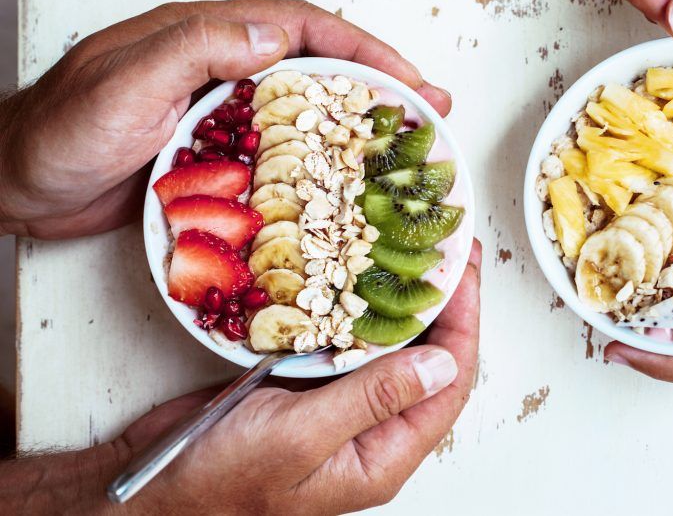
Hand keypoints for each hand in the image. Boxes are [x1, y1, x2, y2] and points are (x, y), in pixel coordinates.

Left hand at [0, 0, 451, 238]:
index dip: (363, 49)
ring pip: (303, 109)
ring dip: (355, 125)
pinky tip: (340, 187)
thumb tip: (272, 35)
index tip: (409, 78)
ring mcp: (218, 111)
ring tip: (400, 150)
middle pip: (316, 64)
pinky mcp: (212, 152)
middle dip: (378, 82)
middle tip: (428, 111)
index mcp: (205, 35)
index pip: (301, 29)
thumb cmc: (56, 132)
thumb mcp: (124, 82)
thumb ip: (195, 50)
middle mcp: (219, 66)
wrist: (10, 184)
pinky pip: (279, 151)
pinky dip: (318, 163)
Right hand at [6, 240, 480, 513]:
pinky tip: (364, 273)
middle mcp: (372, 431)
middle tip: (447, 246)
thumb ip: (374, 399)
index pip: (449, 384)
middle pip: (430, 359)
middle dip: (443, 302)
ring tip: (416, 249)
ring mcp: (341, 407)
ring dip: (405, 299)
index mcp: (384, 456)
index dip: (464, 323)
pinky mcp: (311, 386)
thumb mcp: (301, 437)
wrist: (149, 485)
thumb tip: (444, 363)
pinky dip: (362, 307)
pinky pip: (352, 342)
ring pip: (393, 347)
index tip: (462, 269)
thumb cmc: (219, 479)